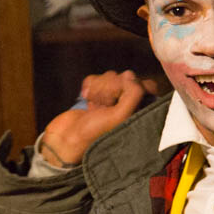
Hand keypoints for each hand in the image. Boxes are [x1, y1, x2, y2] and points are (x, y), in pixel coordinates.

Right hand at [39, 70, 158, 166]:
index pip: (147, 85)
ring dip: (99, 88)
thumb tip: (130, 75)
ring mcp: (112, 99)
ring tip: (94, 105)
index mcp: (139, 113)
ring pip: (111, 76)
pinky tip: (87, 100)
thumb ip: (133, 94)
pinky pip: (97, 78)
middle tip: (104, 105)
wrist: (66, 139)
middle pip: (127, 78)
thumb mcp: (120, 116)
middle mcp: (128, 105)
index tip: (119, 99)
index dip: (132, 86)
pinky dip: (90, 86)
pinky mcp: (96, 94)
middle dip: (112, 87)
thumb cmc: (95, 132)